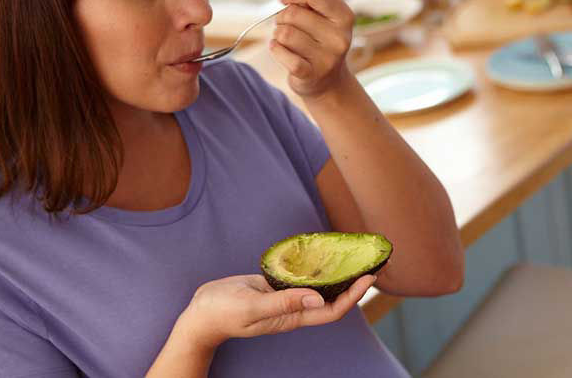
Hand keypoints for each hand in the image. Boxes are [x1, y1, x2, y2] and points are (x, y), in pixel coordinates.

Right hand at [178, 273, 376, 349]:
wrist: (201, 312)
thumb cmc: (223, 313)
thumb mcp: (252, 308)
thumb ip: (283, 303)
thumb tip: (316, 297)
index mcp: (291, 318)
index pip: (331, 310)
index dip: (352, 296)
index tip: (368, 277)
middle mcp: (292, 308)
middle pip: (330, 298)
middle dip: (352, 283)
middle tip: (370, 262)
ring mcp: (283, 296)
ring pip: (316, 286)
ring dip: (335, 273)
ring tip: (352, 255)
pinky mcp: (273, 285)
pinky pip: (299, 276)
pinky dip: (312, 266)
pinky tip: (320, 253)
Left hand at [271, 0, 355, 98]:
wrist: (326, 82)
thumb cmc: (319, 39)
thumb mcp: (320, 12)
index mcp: (345, 16)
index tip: (285, 0)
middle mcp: (340, 37)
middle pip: (293, 14)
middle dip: (283, 18)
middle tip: (289, 27)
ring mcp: (327, 58)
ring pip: (283, 33)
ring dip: (278, 35)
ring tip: (288, 42)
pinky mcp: (310, 74)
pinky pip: (280, 52)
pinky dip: (275, 50)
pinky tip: (281, 51)